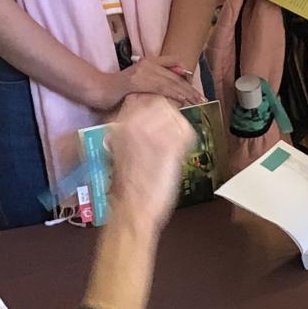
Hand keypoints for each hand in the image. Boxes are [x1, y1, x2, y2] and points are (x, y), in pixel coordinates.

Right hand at [93, 57, 197, 109]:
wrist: (98, 89)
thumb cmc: (117, 89)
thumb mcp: (138, 83)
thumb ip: (154, 82)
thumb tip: (173, 87)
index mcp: (148, 62)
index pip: (173, 66)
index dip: (186, 77)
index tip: (196, 90)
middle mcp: (147, 64)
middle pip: (174, 76)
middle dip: (189, 88)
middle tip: (202, 99)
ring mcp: (141, 72)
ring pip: (169, 82)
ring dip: (185, 93)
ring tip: (196, 101)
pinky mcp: (136, 82)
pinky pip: (158, 88)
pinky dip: (172, 93)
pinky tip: (182, 99)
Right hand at [106, 95, 197, 228]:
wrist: (131, 208)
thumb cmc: (126, 185)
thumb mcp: (120, 149)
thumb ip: (131, 130)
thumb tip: (146, 119)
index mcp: (120, 124)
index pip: (145, 100)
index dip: (155, 111)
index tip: (158, 123)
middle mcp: (135, 123)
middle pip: (162, 104)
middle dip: (168, 118)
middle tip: (169, 135)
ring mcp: (154, 133)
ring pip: (176, 116)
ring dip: (178, 129)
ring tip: (174, 146)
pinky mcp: (170, 146)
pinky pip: (187, 132)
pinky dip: (187, 141)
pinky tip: (179, 153)